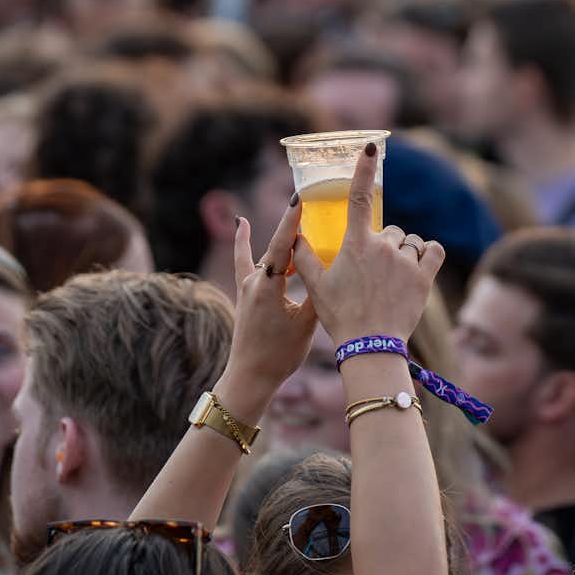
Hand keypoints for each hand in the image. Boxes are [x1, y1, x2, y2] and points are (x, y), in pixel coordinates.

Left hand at [224, 195, 317, 386]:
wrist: (251, 376)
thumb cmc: (280, 354)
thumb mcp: (306, 323)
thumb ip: (317, 293)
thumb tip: (333, 269)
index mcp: (267, 287)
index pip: (282, 246)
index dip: (291, 221)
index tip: (298, 197)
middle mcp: (252, 281)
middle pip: (277, 249)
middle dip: (295, 230)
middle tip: (312, 205)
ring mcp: (246, 286)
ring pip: (268, 256)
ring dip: (286, 244)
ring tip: (302, 220)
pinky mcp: (245, 292)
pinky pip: (244, 260)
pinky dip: (243, 242)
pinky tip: (241, 222)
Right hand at [294, 143, 444, 346]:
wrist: (370, 346)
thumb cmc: (341, 316)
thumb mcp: (317, 286)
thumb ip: (304, 257)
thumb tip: (293, 235)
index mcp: (355, 244)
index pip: (358, 197)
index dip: (363, 168)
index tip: (371, 146)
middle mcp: (382, 246)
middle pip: (387, 230)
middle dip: (382, 244)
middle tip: (371, 273)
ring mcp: (405, 261)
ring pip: (409, 242)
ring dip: (403, 253)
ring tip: (391, 279)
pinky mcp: (424, 276)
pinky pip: (432, 250)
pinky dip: (426, 254)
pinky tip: (417, 266)